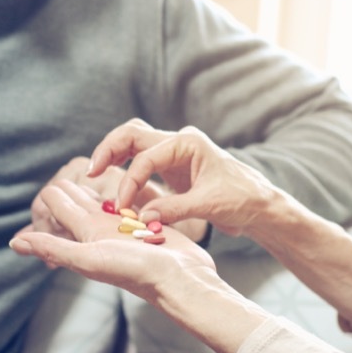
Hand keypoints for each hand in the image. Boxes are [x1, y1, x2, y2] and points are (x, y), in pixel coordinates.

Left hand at [10, 179, 214, 303]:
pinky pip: (129, 205)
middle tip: (58, 172)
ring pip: (103, 203)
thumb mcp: (90, 258)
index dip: (49, 196)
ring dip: (92, 190)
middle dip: (66, 190)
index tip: (41, 184)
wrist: (181, 280)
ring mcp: (126, 227)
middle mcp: (103, 230)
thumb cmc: (137, 272)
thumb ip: (53, 247)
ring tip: (84, 172)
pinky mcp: (148, 224)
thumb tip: (14, 242)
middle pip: (79, 204)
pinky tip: (120, 183)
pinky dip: (121, 194)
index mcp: (86, 235)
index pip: (60, 207)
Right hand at [88, 119, 279, 236]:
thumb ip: (173, 210)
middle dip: (109, 150)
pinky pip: (141, 161)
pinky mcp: (173, 168)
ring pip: (134, 143)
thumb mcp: (208, 205)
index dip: (129, 181)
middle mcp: (179, 142)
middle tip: (90, 171)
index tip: (122, 206)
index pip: (146, 156)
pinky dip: (126, 168)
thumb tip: (141, 217)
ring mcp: (175, 153)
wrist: (261, 206)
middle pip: (133, 135)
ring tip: (94, 172)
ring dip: (114, 155)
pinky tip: (113, 181)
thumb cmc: (242, 199)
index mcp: (188, 143)